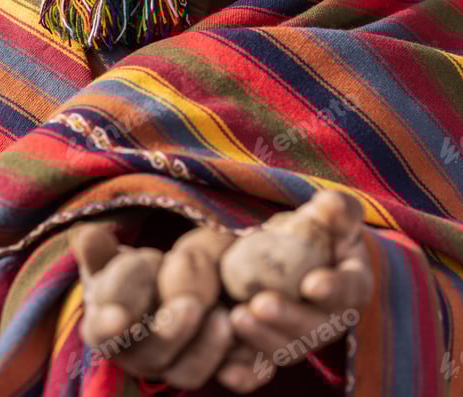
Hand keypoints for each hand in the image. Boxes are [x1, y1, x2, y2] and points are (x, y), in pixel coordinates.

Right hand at [69, 221, 236, 389]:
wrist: (176, 286)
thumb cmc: (139, 272)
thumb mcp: (118, 257)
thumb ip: (102, 251)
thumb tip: (86, 236)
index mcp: (107, 326)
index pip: (102, 332)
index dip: (109, 326)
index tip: (119, 317)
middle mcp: (138, 354)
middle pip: (151, 355)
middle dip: (170, 331)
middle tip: (190, 303)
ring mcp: (175, 364)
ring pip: (187, 370)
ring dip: (206, 348)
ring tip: (224, 317)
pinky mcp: (212, 364)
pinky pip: (226, 374)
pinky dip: (238, 363)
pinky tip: (243, 332)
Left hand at [215, 190, 373, 392]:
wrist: (291, 251)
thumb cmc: (316, 228)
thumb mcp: (329, 213)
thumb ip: (336, 209)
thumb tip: (332, 204)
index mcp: (351, 282)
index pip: (350, 289)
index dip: (334, 289)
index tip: (312, 284)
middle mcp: (331, 318)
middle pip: (317, 328)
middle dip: (290, 319)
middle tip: (260, 303)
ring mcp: (302, 338)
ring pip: (289, 349)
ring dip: (264, 339)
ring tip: (237, 318)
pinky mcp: (273, 349)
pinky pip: (262, 369)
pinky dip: (246, 375)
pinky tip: (227, 371)